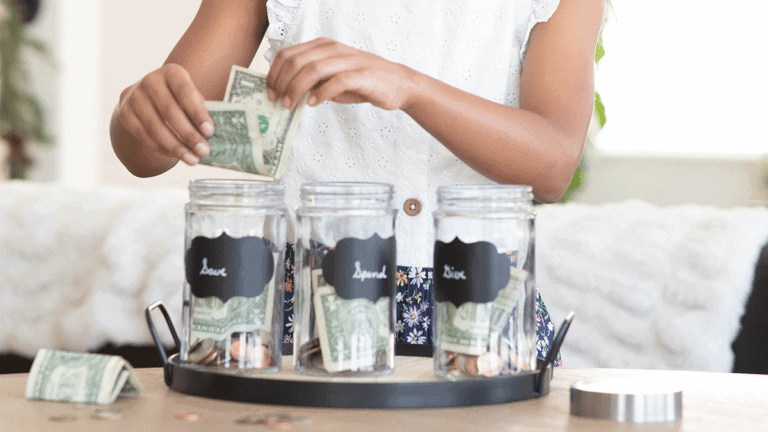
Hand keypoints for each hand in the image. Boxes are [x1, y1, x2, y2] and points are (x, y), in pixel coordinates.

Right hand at [116, 64, 213, 165]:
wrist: (149, 97)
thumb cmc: (179, 99)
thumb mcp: (191, 98)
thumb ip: (199, 112)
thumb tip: (208, 137)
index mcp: (172, 73)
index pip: (185, 93)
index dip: (198, 113)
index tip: (210, 132)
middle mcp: (150, 80)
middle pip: (170, 111)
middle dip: (189, 135)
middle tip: (203, 151)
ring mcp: (134, 96)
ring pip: (155, 126)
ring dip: (176, 147)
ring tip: (192, 159)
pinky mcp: (125, 112)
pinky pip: (143, 135)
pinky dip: (161, 148)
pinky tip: (175, 155)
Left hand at [266, 38, 417, 110]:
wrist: (398, 84)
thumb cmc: (362, 82)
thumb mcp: (332, 78)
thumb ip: (311, 81)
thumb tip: (286, 92)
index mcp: (322, 46)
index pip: (288, 54)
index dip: (274, 74)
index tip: (270, 92)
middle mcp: (333, 49)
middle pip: (296, 61)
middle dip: (282, 83)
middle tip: (278, 101)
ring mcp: (347, 60)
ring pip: (312, 69)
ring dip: (296, 89)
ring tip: (291, 104)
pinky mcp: (361, 74)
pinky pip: (336, 81)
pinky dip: (321, 93)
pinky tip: (314, 103)